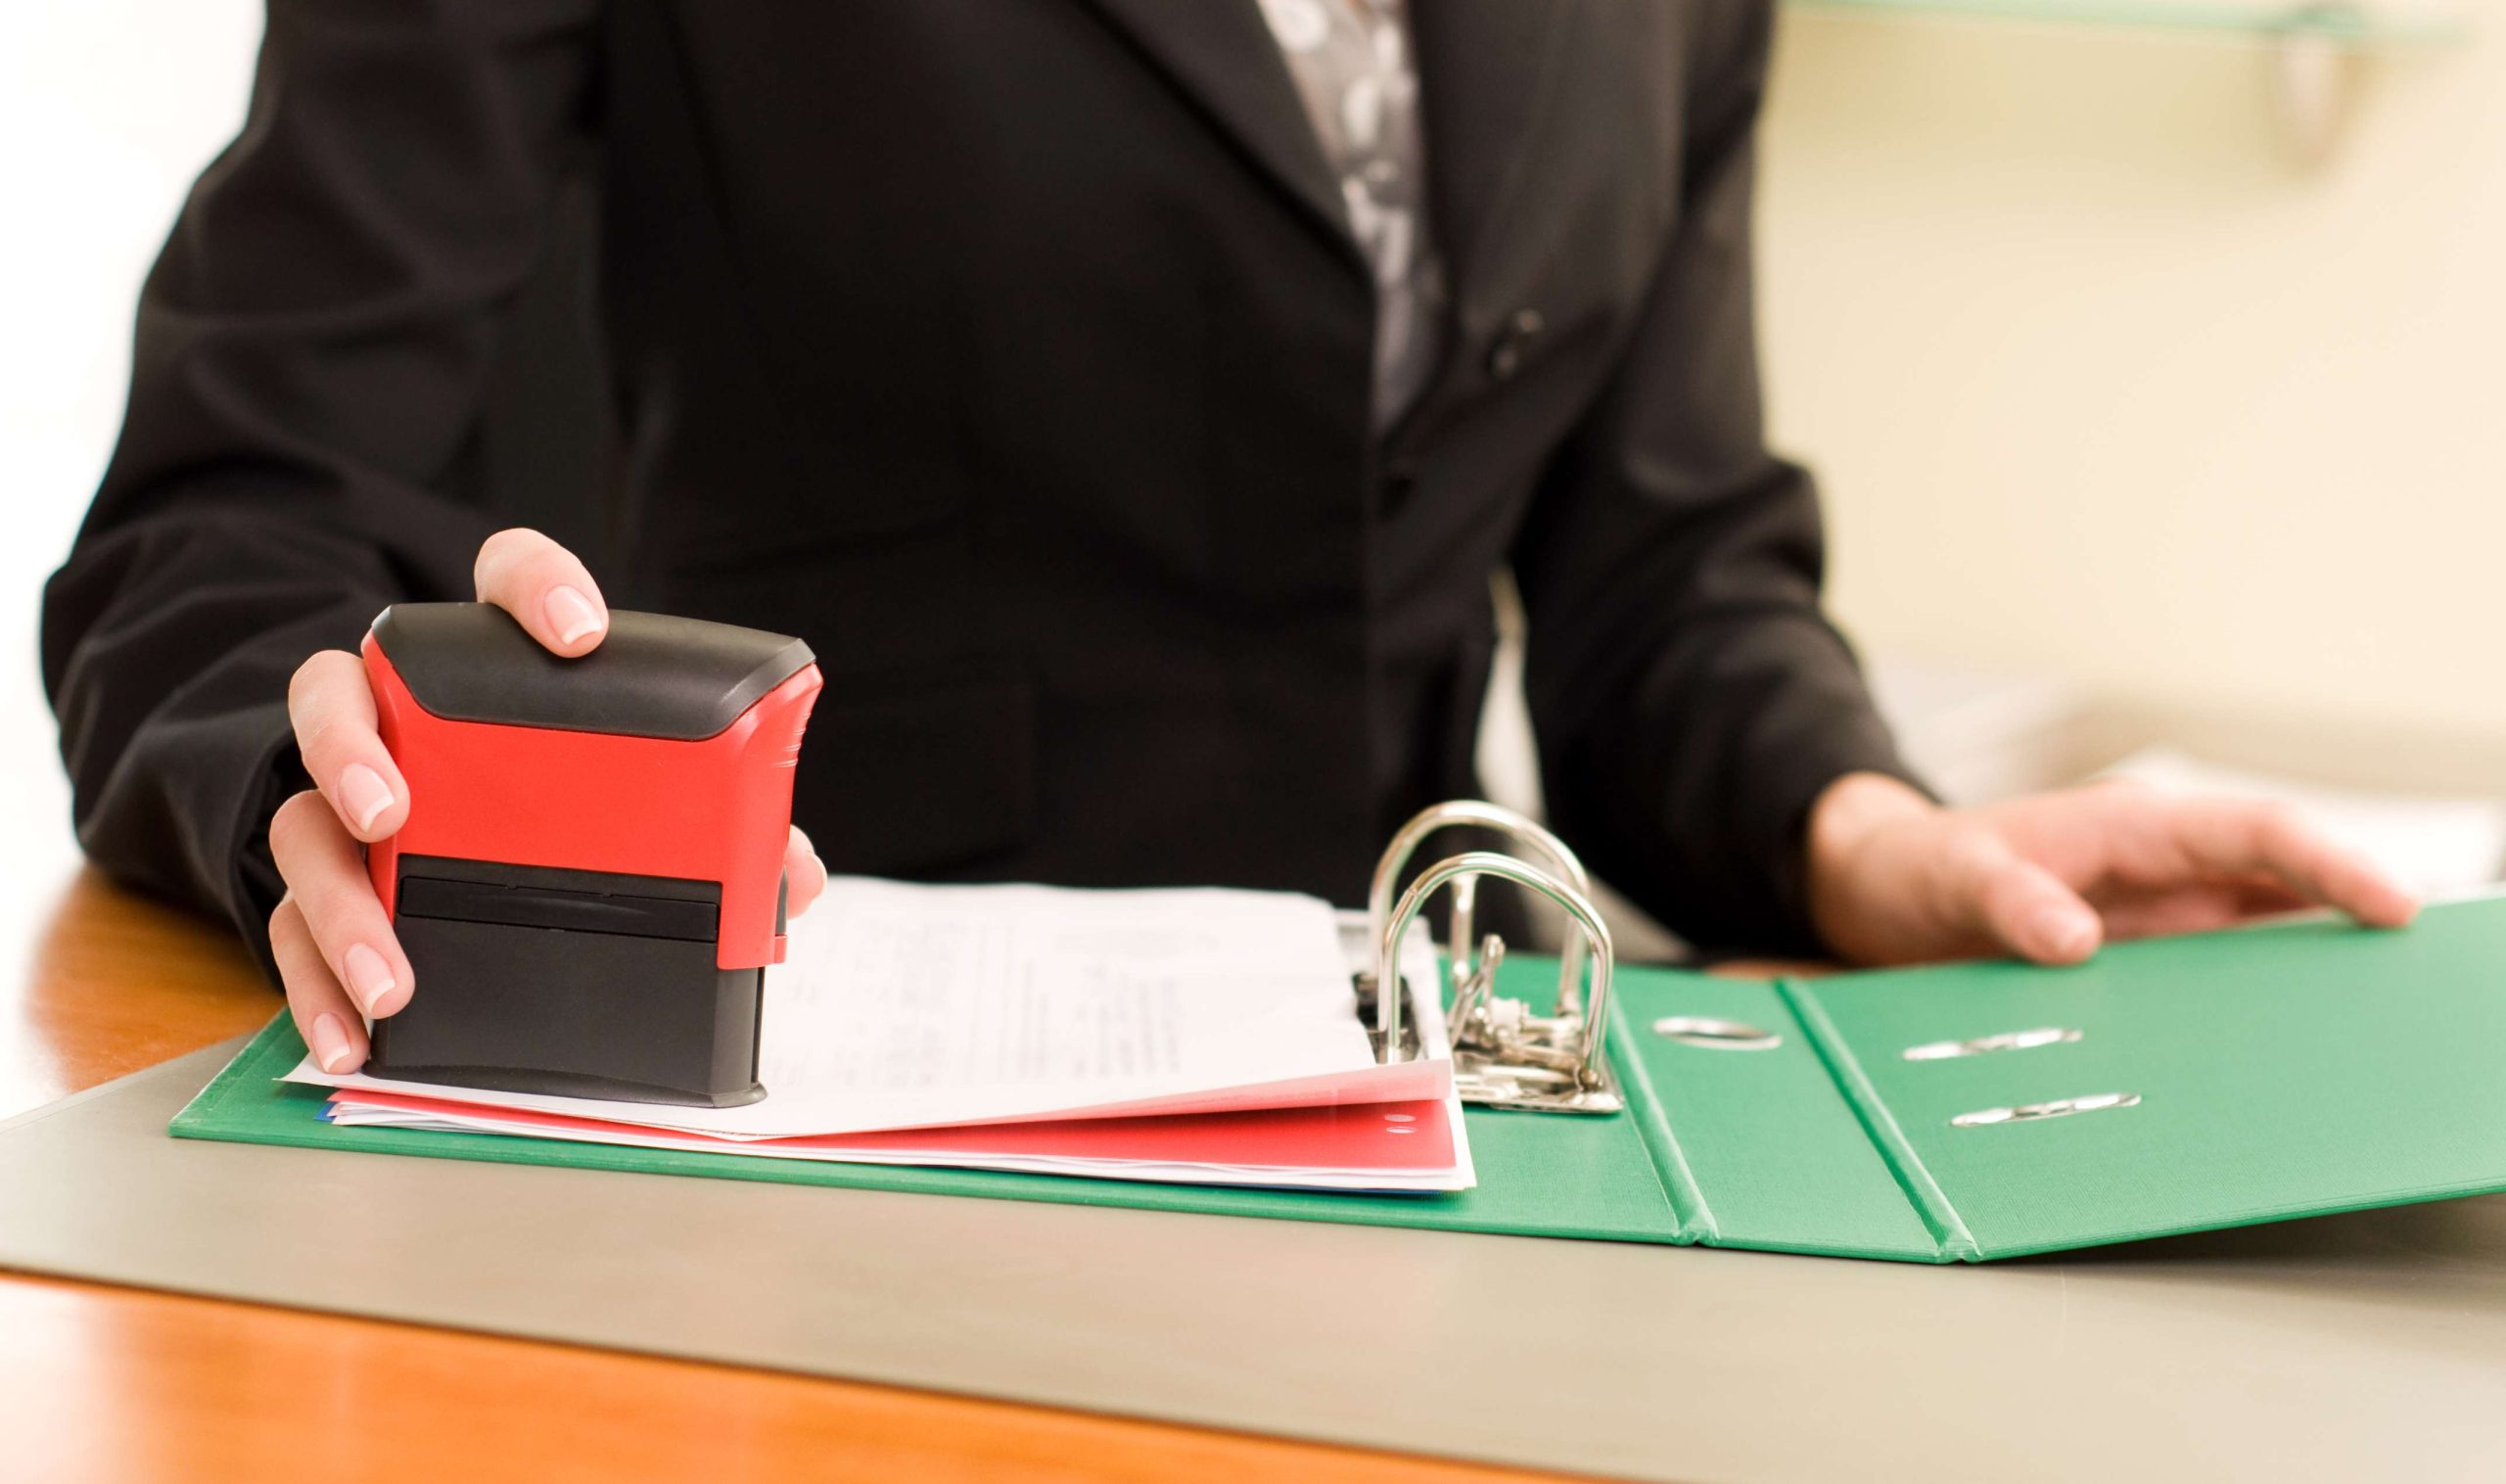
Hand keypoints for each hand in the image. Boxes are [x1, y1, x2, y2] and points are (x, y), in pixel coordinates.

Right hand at [267, 528, 829, 1074]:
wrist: (497, 856)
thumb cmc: (582, 801)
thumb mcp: (655, 801)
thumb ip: (723, 823)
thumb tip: (792, 875)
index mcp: (493, 669)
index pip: (506, 578)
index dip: (537, 587)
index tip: (581, 632)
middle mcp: (400, 719)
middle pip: (335, 693)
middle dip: (351, 748)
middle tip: (392, 811)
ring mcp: (348, 805)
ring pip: (302, 825)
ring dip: (338, 900)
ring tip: (391, 972)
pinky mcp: (331, 889)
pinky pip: (293, 933)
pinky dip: (320, 989)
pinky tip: (358, 1037)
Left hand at [1804, 772, 2419, 967]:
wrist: (1876, 891)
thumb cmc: (1916, 868)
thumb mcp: (1951, 879)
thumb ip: (2009, 901)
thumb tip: (2075, 940)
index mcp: (2131, 827)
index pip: (2256, 832)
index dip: (2330, 864)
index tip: (2389, 906)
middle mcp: (2158, 869)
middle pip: (2282, 885)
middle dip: (2353, 917)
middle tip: (2413, 980)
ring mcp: (2153, 917)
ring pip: (2259, 937)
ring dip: (2311, 971)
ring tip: (2370, 1025)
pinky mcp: (2136, 961)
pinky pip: (2211, 980)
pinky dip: (2251, 1008)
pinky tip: (2281, 1053)